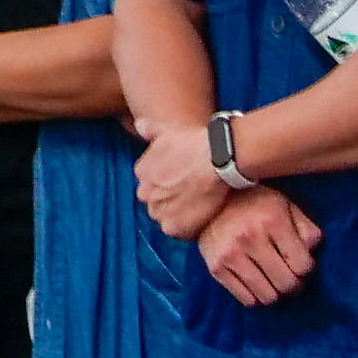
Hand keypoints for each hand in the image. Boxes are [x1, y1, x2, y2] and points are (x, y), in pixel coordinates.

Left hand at [132, 120, 231, 239]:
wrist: (219, 158)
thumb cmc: (196, 142)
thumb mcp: (169, 130)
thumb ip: (151, 129)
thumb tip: (139, 125)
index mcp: (142, 172)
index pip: (152, 184)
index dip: (169, 184)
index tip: (184, 181)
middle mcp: (145, 193)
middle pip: (157, 203)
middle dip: (171, 200)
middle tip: (193, 194)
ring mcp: (158, 211)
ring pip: (167, 218)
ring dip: (180, 215)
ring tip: (200, 206)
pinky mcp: (173, 227)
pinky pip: (180, 233)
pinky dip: (190, 228)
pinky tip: (203, 217)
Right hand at [193, 186, 318, 307]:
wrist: (209, 201)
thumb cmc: (255, 204)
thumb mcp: (285, 206)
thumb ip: (305, 228)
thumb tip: (313, 253)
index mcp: (273, 220)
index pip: (302, 265)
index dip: (306, 268)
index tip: (301, 264)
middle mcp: (251, 238)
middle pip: (286, 283)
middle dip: (294, 284)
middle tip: (291, 277)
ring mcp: (231, 254)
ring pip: (267, 296)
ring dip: (276, 293)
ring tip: (274, 281)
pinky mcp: (216, 268)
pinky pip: (246, 299)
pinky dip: (256, 297)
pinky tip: (258, 283)